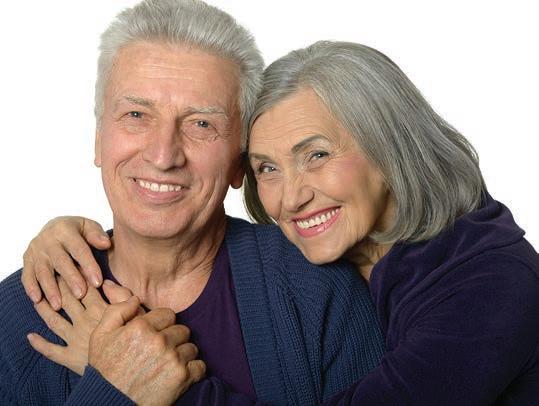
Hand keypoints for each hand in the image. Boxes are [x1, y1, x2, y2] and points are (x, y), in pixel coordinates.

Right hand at [22, 216, 110, 308]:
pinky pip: (27, 275)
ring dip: (50, 289)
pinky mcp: (27, 260)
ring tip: (59, 305)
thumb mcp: (88, 227)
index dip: (88, 266)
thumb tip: (106, 243)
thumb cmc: (78, 231)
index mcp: (66, 230)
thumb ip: (96, 235)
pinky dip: (31, 288)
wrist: (53, 227)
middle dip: (71, 279)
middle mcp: (48, 240)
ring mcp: (35, 250)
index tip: (98, 283)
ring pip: (42, 271)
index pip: (79, 250)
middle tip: (81, 295)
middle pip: (60, 262)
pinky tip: (38, 301)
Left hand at [27, 277, 133, 374]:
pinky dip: (40, 343)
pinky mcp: (69, 357)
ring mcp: (74, 339)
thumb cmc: (137, 338)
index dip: (78, 273)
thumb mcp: (136, 313)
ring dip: (43, 309)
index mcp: (100, 310)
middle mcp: (84, 322)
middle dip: (58, 285)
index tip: (72, 264)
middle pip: (67, 299)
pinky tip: (31, 336)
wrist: (128, 369)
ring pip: (53, 321)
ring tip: (36, 299)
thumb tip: (105, 282)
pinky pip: (51, 350)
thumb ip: (121, 295)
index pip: (85, 287)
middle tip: (52, 275)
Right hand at [90, 298, 205, 405]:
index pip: (168, 314)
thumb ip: (117, 311)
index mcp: (141, 327)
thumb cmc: (105, 370)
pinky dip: (193, 371)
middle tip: (162, 351)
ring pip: (191, 347)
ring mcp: (172, 358)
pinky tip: (179, 374)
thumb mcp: (100, 336)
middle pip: (182, 329)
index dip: (162, 324)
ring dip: (183, 355)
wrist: (109, 403)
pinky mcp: (182, 377)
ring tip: (168, 364)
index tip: (156, 335)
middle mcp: (159, 340)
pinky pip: (200, 366)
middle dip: (174, 338)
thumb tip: (136, 298)